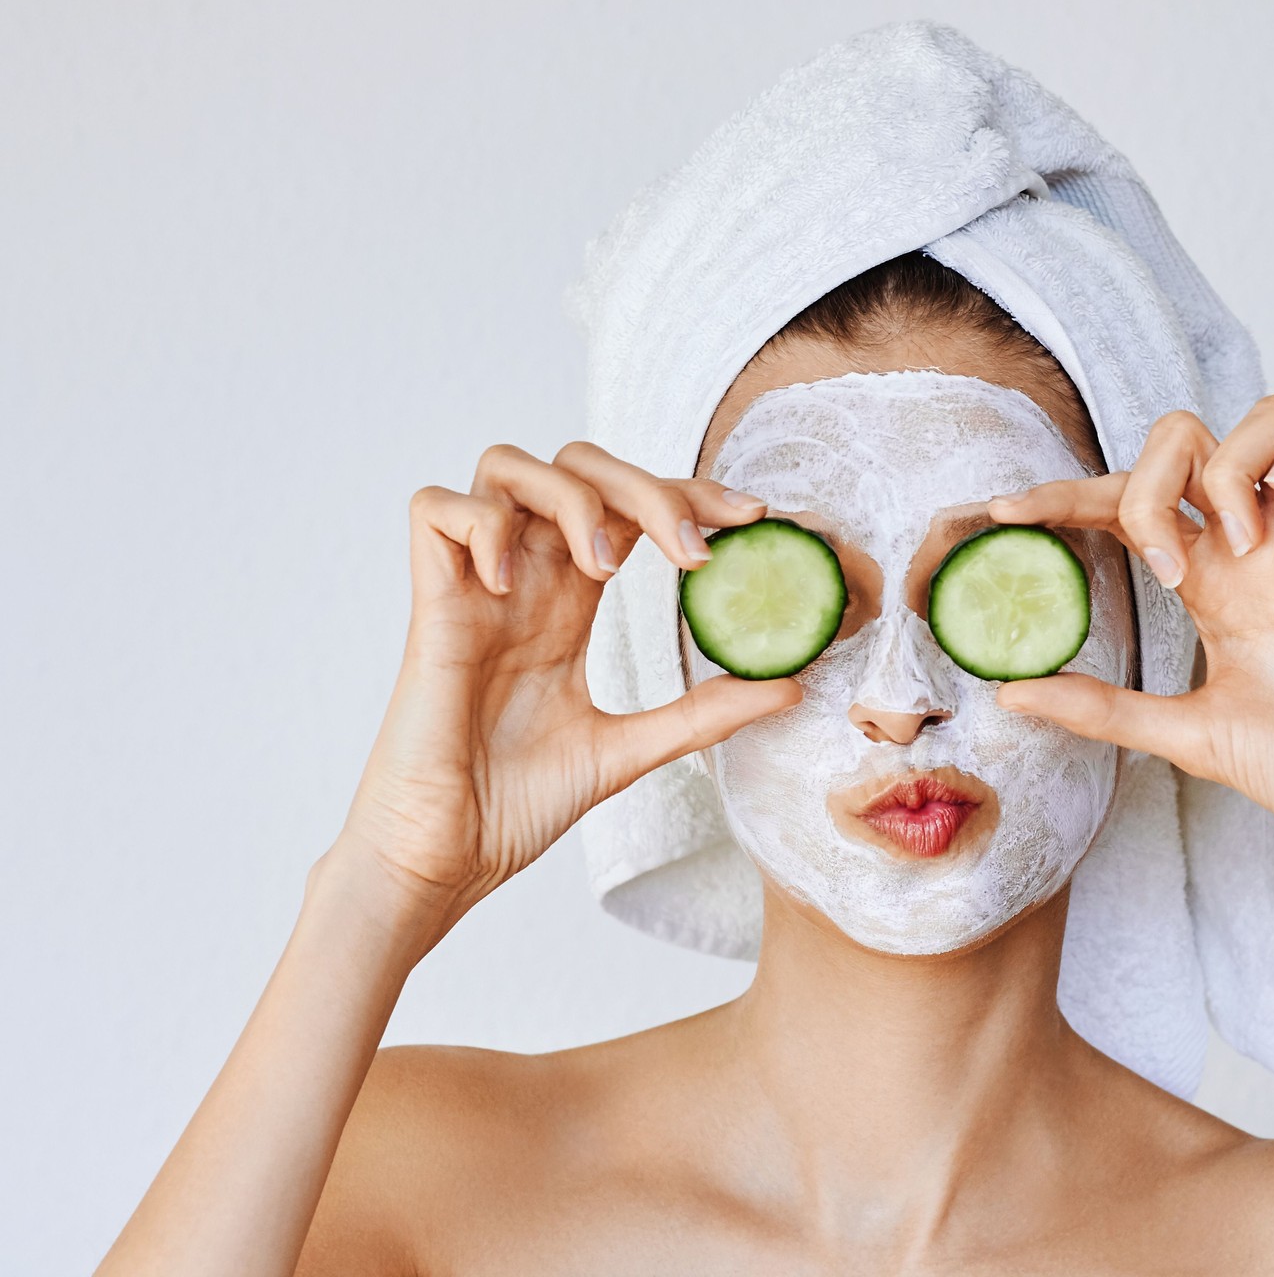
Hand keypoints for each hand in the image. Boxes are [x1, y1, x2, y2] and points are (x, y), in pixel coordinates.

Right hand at [332, 440, 800, 930]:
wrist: (444, 858)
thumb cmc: (512, 806)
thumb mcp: (629, 750)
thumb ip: (702, 713)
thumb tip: (790, 688)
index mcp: (567, 605)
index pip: (629, 509)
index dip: (688, 495)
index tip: (751, 518)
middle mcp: (525, 582)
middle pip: (578, 467)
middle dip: (645, 486)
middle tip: (692, 550)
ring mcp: (476, 588)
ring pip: (507, 467)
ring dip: (571, 496)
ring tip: (604, 565)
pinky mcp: (430, 606)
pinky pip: (435, 510)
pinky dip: (482, 523)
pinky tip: (511, 581)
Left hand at [988, 395, 1273, 907]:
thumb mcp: (1181, 736)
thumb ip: (1101, 708)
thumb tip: (1009, 693)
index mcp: (1209, 581)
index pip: (1125, 501)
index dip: (1065, 494)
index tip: (1007, 514)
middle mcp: (1256, 546)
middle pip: (1189, 436)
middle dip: (1154, 474)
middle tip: (1170, 562)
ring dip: (1236, 461)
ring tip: (1242, 539)